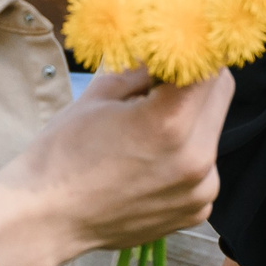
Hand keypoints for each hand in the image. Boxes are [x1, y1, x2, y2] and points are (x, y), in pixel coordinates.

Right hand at [0, 68, 234, 265]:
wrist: (46, 220)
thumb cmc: (62, 155)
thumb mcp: (100, 94)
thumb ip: (145, 66)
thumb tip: (170, 45)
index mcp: (169, 123)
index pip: (211, 66)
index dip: (196, 50)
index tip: (183, 45)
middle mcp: (196, 159)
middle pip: (220, 95)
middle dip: (196, 82)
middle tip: (161, 83)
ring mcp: (201, 190)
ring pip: (213, 131)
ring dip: (191, 121)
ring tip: (147, 132)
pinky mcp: (198, 210)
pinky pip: (205, 168)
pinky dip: (185, 157)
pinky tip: (148, 163)